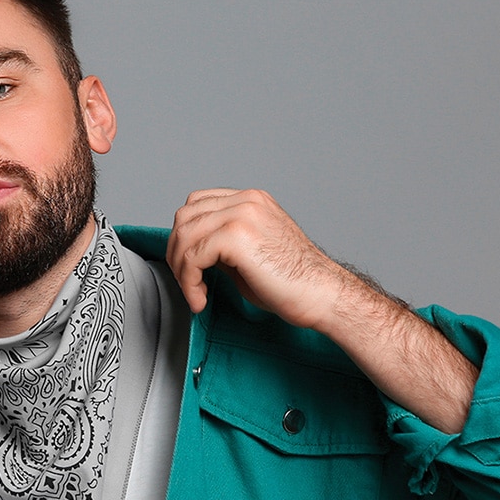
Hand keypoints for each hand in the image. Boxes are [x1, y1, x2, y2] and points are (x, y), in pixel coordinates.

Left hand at [166, 188, 346, 328]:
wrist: (322, 295)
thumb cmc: (293, 283)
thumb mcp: (251, 254)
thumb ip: (223, 245)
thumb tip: (193, 253)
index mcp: (251, 200)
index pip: (198, 204)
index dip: (185, 237)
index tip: (189, 268)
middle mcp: (246, 201)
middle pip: (185, 217)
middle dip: (177, 253)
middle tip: (187, 283)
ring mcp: (242, 214)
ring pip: (185, 236)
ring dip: (182, 271)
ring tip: (195, 294)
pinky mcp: (237, 236)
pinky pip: (193, 256)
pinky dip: (189, 282)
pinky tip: (201, 299)